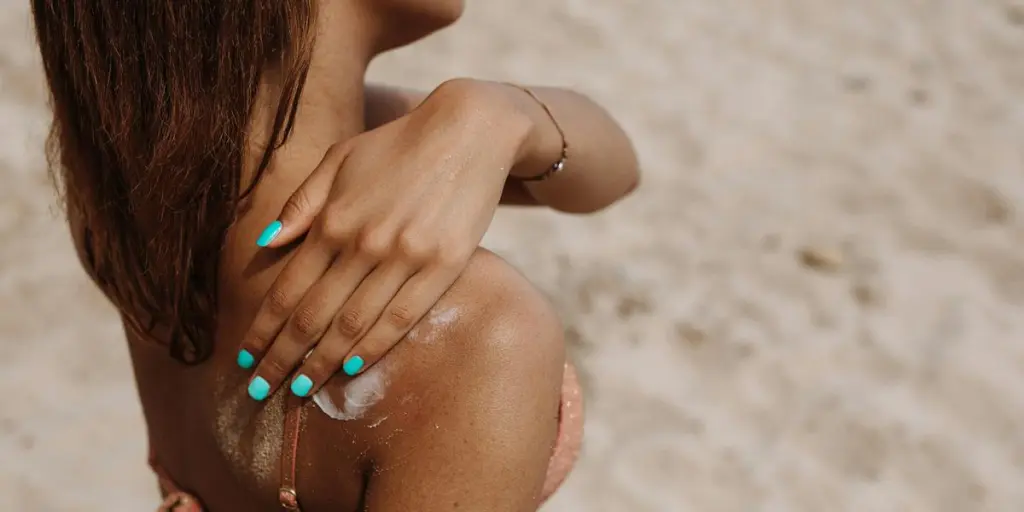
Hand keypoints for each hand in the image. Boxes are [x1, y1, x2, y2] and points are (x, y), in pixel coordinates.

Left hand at [237, 79, 533, 400]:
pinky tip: (351, 369)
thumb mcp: (340, 159)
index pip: (288, 288)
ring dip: (321, 363)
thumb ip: (302, 203)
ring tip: (300, 391)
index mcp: (334, 219)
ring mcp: (405, 257)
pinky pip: (402, 318)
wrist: (469, 130)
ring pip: (353, 325)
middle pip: (313, 316)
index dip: (264, 328)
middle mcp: (363, 243)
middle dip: (282, 358)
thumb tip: (264, 244)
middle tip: (260, 390)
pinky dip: (373, 348)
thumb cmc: (398, 144)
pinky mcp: (443, 266)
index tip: (246, 358)